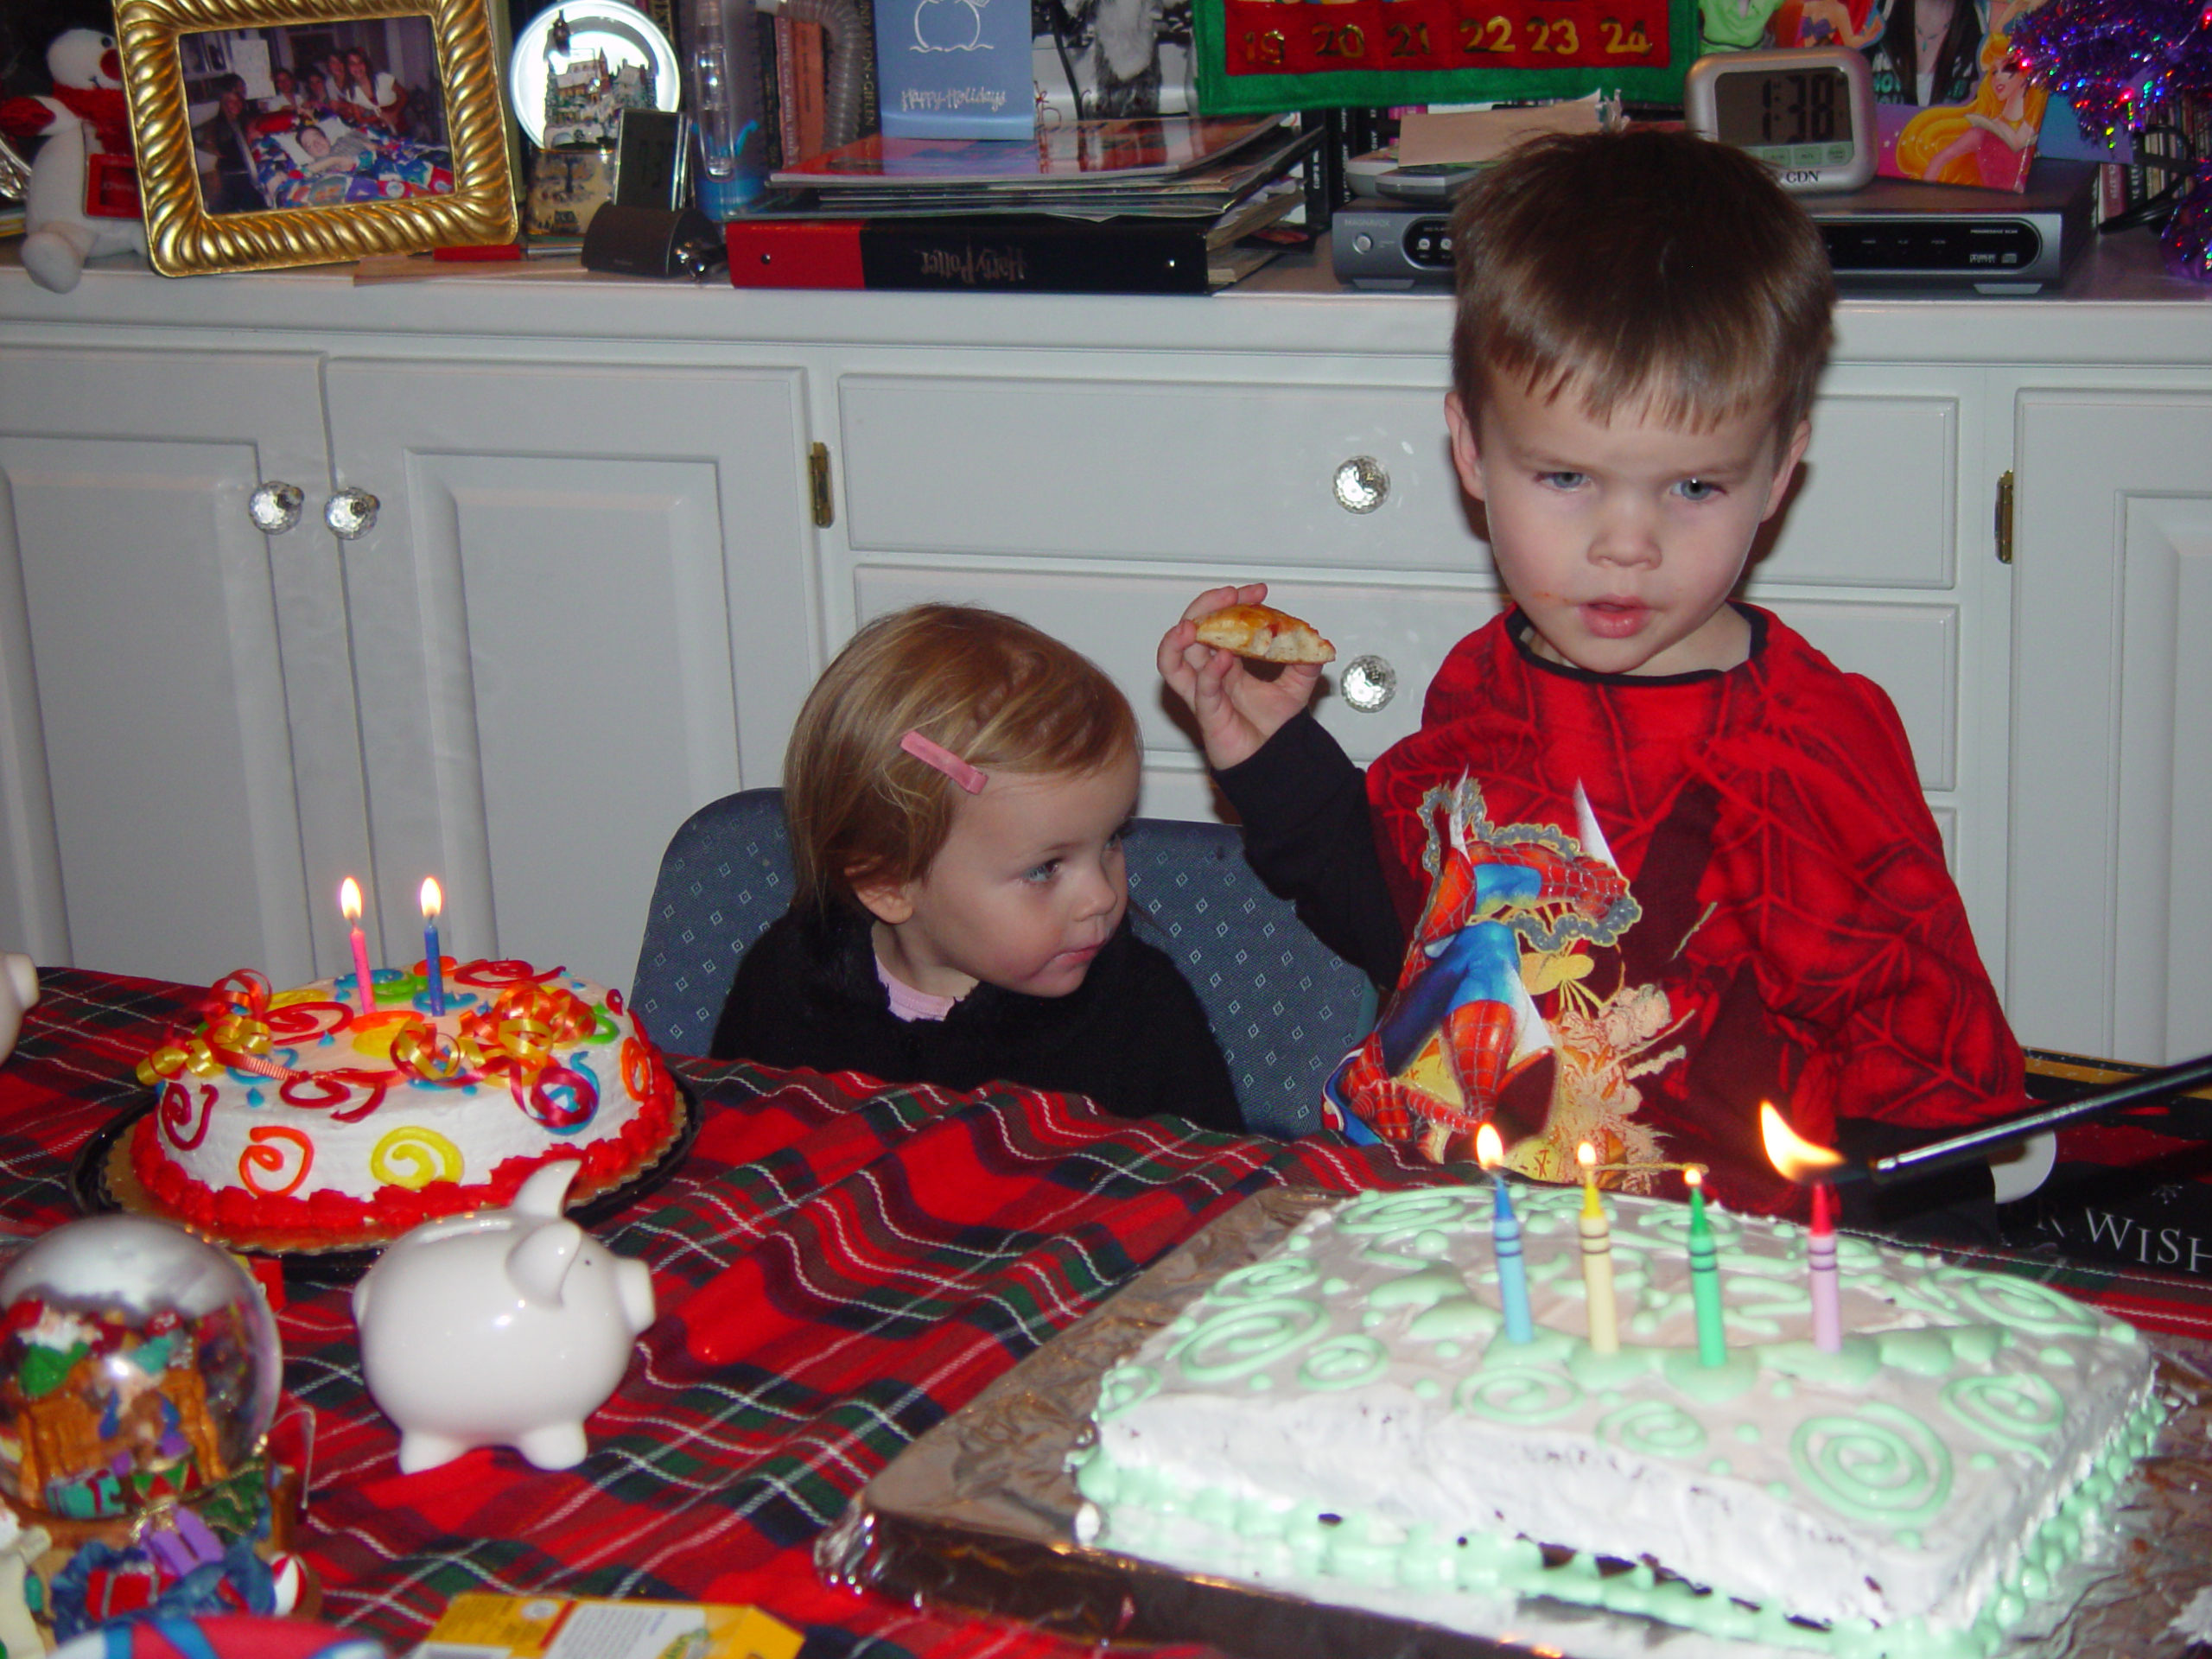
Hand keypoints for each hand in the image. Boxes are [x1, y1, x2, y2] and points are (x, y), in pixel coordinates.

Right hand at [1156, 583, 1325, 771]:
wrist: (1275, 760)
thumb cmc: (1273, 727)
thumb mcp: (1297, 685)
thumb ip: (1306, 661)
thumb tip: (1315, 641)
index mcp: (1225, 661)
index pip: (1220, 622)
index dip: (1235, 603)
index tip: (1257, 592)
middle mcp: (1208, 673)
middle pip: (1190, 631)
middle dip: (1207, 607)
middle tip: (1230, 595)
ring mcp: (1203, 694)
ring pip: (1172, 662)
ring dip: (1177, 640)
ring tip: (1191, 624)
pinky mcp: (1208, 716)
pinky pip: (1199, 692)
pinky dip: (1208, 674)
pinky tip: (1223, 660)